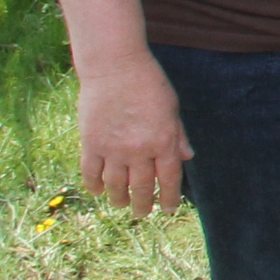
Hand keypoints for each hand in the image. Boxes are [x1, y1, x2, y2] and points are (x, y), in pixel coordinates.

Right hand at [75, 54, 190, 214]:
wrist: (116, 67)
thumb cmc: (149, 83)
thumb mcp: (172, 108)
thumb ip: (178, 135)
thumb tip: (187, 158)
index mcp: (164, 141)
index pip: (169, 179)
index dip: (168, 198)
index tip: (167, 209)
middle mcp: (139, 150)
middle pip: (141, 188)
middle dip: (143, 205)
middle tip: (142, 212)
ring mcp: (113, 149)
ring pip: (115, 186)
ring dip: (118, 199)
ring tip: (121, 204)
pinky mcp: (91, 143)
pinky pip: (91, 173)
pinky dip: (94, 185)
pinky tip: (99, 190)